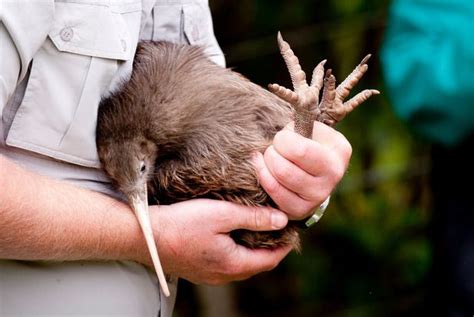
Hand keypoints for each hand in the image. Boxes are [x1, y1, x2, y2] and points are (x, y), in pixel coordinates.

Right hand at [149, 199, 291, 284]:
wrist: (146, 236)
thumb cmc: (183, 223)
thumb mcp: (222, 214)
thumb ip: (254, 217)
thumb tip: (281, 220)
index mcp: (234, 264)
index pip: (270, 260)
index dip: (284, 246)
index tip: (293, 231)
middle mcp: (223, 276)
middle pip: (256, 264)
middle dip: (270, 249)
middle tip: (279, 230)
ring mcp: (209, 275)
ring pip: (241, 265)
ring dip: (253, 250)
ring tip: (259, 231)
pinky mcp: (198, 269)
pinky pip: (226, 264)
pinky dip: (237, 252)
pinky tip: (233, 237)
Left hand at [253, 121, 351, 219]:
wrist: (315, 172)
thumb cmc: (309, 143)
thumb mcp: (312, 129)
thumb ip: (302, 121)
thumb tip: (289, 116)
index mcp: (339, 151)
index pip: (300, 150)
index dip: (282, 141)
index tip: (281, 137)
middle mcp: (333, 176)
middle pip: (285, 168)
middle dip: (271, 153)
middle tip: (273, 148)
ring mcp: (319, 196)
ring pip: (278, 180)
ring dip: (265, 165)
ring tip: (268, 157)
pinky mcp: (302, 210)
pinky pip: (275, 194)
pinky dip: (263, 178)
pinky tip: (262, 168)